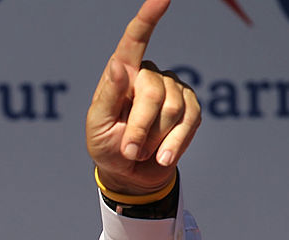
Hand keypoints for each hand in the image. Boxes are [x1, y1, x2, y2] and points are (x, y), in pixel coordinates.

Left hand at [86, 0, 200, 195]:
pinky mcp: (191, 109)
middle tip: (129, 149)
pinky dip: (174, 144)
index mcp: (122, 74)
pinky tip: (163, 157)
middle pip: (154, 93)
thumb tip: (119, 65)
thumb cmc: (107, 146)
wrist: (129, 173)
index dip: (148, 17)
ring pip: (173, 108)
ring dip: (154, 139)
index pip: (135, 40)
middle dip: (140, 127)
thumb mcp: (98, 125)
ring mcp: (174, 89)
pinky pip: (190, 121)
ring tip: (141, 151)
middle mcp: (150, 75)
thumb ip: (108, 96)